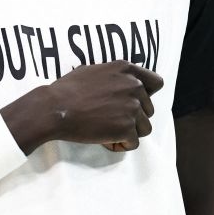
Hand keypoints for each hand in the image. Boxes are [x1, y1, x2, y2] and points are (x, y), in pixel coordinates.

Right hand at [43, 61, 163, 150]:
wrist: (56, 108)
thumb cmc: (68, 90)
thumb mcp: (94, 70)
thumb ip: (115, 76)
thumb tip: (120, 82)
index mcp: (127, 69)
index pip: (157, 83)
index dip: (147, 95)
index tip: (133, 103)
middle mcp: (134, 86)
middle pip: (149, 110)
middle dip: (133, 117)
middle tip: (110, 120)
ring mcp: (132, 106)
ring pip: (144, 128)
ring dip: (129, 132)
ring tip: (108, 131)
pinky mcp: (127, 127)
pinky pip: (133, 143)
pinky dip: (120, 145)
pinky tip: (105, 141)